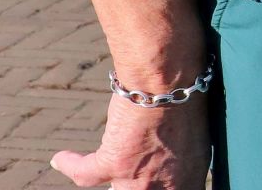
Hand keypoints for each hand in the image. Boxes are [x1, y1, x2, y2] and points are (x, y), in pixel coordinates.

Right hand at [52, 95, 209, 189]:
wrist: (170, 84)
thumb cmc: (190, 97)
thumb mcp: (199, 131)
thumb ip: (187, 150)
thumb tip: (180, 151)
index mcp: (192, 175)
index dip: (166, 187)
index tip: (157, 181)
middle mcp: (167, 184)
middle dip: (138, 185)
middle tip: (131, 174)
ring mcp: (139, 180)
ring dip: (115, 183)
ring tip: (107, 175)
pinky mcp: (113, 165)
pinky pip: (84, 174)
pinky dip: (71, 164)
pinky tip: (62, 158)